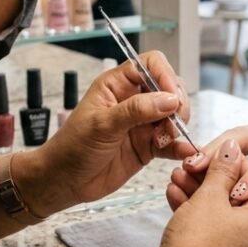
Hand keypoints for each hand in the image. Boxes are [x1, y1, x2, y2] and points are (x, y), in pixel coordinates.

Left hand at [32, 51, 194, 211]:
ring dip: (178, 126)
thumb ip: (136, 110)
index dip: (164, 76)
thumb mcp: (102, 125)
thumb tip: (168, 100)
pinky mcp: (147, 146)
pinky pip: (171, 142)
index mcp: (117, 85)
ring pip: (173, 115)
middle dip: (176, 103)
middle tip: (173, 121)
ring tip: (168, 139)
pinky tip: (182, 151)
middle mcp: (133, 101)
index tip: (172, 96)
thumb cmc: (72, 147)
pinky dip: (179, 146)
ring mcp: (142, 123)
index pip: (150, 65)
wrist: (64, 181)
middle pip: (168, 88)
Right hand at [147, 139, 247, 246]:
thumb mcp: (209, 197)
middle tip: (189, 166)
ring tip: (175, 179)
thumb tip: (232, 148)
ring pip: (221, 213)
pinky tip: (175, 197)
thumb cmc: (196, 245)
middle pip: (238, 196)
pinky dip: (196, 214)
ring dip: (198, 193)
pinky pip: (213, 230)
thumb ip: (222, 169)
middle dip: (210, 178)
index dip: (234, 163)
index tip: (211, 154)